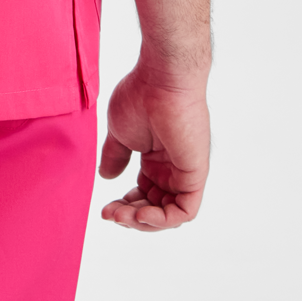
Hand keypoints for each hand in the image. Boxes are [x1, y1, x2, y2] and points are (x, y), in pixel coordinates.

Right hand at [98, 63, 209, 230]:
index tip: (105, 208)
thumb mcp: (120, 132)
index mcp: (156, 158)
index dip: (125, 206)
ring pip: (169, 214)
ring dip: (143, 221)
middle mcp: (172, 167)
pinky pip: (185, 210)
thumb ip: (115, 156)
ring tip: (121, 215)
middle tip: (109, 214)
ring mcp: (185, 172)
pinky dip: (163, 219)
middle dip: (130, 216)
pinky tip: (140, 214)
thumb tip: (107, 177)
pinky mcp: (195, 174)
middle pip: (154, 207)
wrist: (160, 79)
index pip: (144, 194)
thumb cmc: (140, 95)